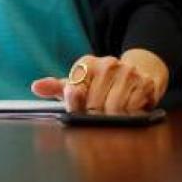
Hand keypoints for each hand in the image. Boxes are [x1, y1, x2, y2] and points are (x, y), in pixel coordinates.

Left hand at [30, 49, 168, 113]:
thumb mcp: (79, 83)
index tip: (79, 112)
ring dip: (112, 119)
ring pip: (114, 109)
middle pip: (93, 104)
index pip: (73, 90)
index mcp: (87, 62)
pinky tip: (127, 113)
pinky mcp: (145, 84)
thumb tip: (36, 87)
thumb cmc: (103, 82)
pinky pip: (133, 110)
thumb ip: (56, 87)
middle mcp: (107, 64)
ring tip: (112, 116)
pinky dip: (129, 117)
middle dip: (93, 116)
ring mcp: (127, 73)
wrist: (141, 71)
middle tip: (97, 118)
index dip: (74, 107)